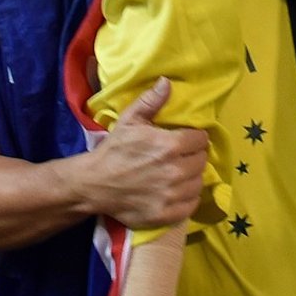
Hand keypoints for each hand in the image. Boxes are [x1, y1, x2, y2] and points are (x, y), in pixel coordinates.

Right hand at [90, 79, 208, 229]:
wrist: (94, 184)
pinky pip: (191, 205)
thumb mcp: (130, 120)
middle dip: (194, 156)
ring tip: (180, 173)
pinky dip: (188, 198)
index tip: (186, 139)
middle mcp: (175, 171)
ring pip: (198, 182)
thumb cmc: (115, 150)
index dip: (194, 137)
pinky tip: (177, 191)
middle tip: (182, 156)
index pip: (201, 139)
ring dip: (192, 176)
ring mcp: (171, 195)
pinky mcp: (166, 214)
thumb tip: (167, 81)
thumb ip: (151, 101)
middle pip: (202, 161)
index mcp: (170, 145)